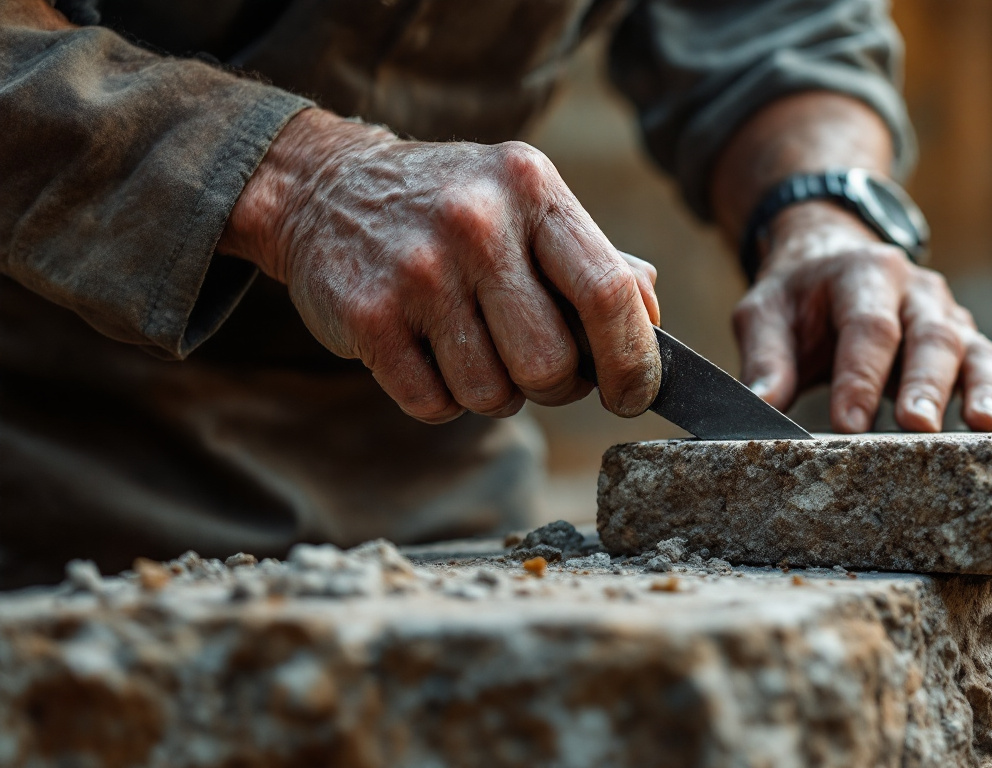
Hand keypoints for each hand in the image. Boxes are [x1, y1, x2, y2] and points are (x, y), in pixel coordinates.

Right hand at [219, 109, 660, 422]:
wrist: (325, 189)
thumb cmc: (454, 210)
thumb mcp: (528, 204)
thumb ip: (598, 260)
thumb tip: (651, 319)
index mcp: (532, 189)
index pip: (607, 294)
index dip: (633, 361)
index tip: (634, 394)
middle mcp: (476, 223)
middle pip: (551, 363)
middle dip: (556, 385)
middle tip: (539, 367)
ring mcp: (418, 270)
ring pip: (492, 395)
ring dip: (495, 392)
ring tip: (474, 347)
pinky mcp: (368, 316)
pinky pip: (435, 405)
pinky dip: (442, 399)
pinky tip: (429, 354)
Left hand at [736, 201, 991, 432]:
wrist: (833, 259)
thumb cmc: (797, 296)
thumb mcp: (765, 313)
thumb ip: (763, 360)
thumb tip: (756, 410)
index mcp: (866, 275)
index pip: (867, 326)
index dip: (859, 374)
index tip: (846, 423)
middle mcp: (918, 293)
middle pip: (931, 336)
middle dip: (927, 383)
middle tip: (919, 424)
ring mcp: (950, 318)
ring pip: (975, 351)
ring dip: (984, 391)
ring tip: (986, 429)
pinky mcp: (968, 346)